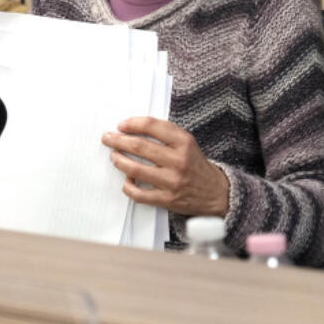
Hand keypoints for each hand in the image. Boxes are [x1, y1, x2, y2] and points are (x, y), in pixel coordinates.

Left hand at [104, 116, 229, 216]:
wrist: (216, 193)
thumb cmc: (196, 165)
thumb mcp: (187, 143)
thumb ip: (166, 134)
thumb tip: (134, 129)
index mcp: (184, 142)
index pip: (153, 126)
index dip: (133, 124)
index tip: (121, 125)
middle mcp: (178, 160)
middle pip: (140, 147)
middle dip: (118, 141)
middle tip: (107, 138)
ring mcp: (172, 181)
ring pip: (136, 169)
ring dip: (119, 161)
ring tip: (113, 156)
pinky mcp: (167, 199)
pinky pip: (139, 194)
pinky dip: (128, 186)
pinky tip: (126, 180)